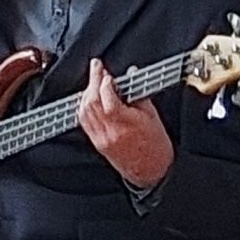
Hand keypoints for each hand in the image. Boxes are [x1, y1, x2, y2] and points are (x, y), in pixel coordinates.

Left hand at [77, 59, 173, 187]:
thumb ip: (139, 95)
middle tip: (96, 69)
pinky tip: (88, 99)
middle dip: (92, 81)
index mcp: (126, 124)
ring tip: (93, 82)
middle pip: (92, 102)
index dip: (104, 82)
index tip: (106, 72)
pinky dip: (84, 107)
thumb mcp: (153, 116)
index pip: (107, 99)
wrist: (151, 170)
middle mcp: (111, 131)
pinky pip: (84, 122)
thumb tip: (131, 76)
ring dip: (86, 93)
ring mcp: (101, 138)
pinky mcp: (97, 143)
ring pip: (84, 111)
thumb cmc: (155, 145)